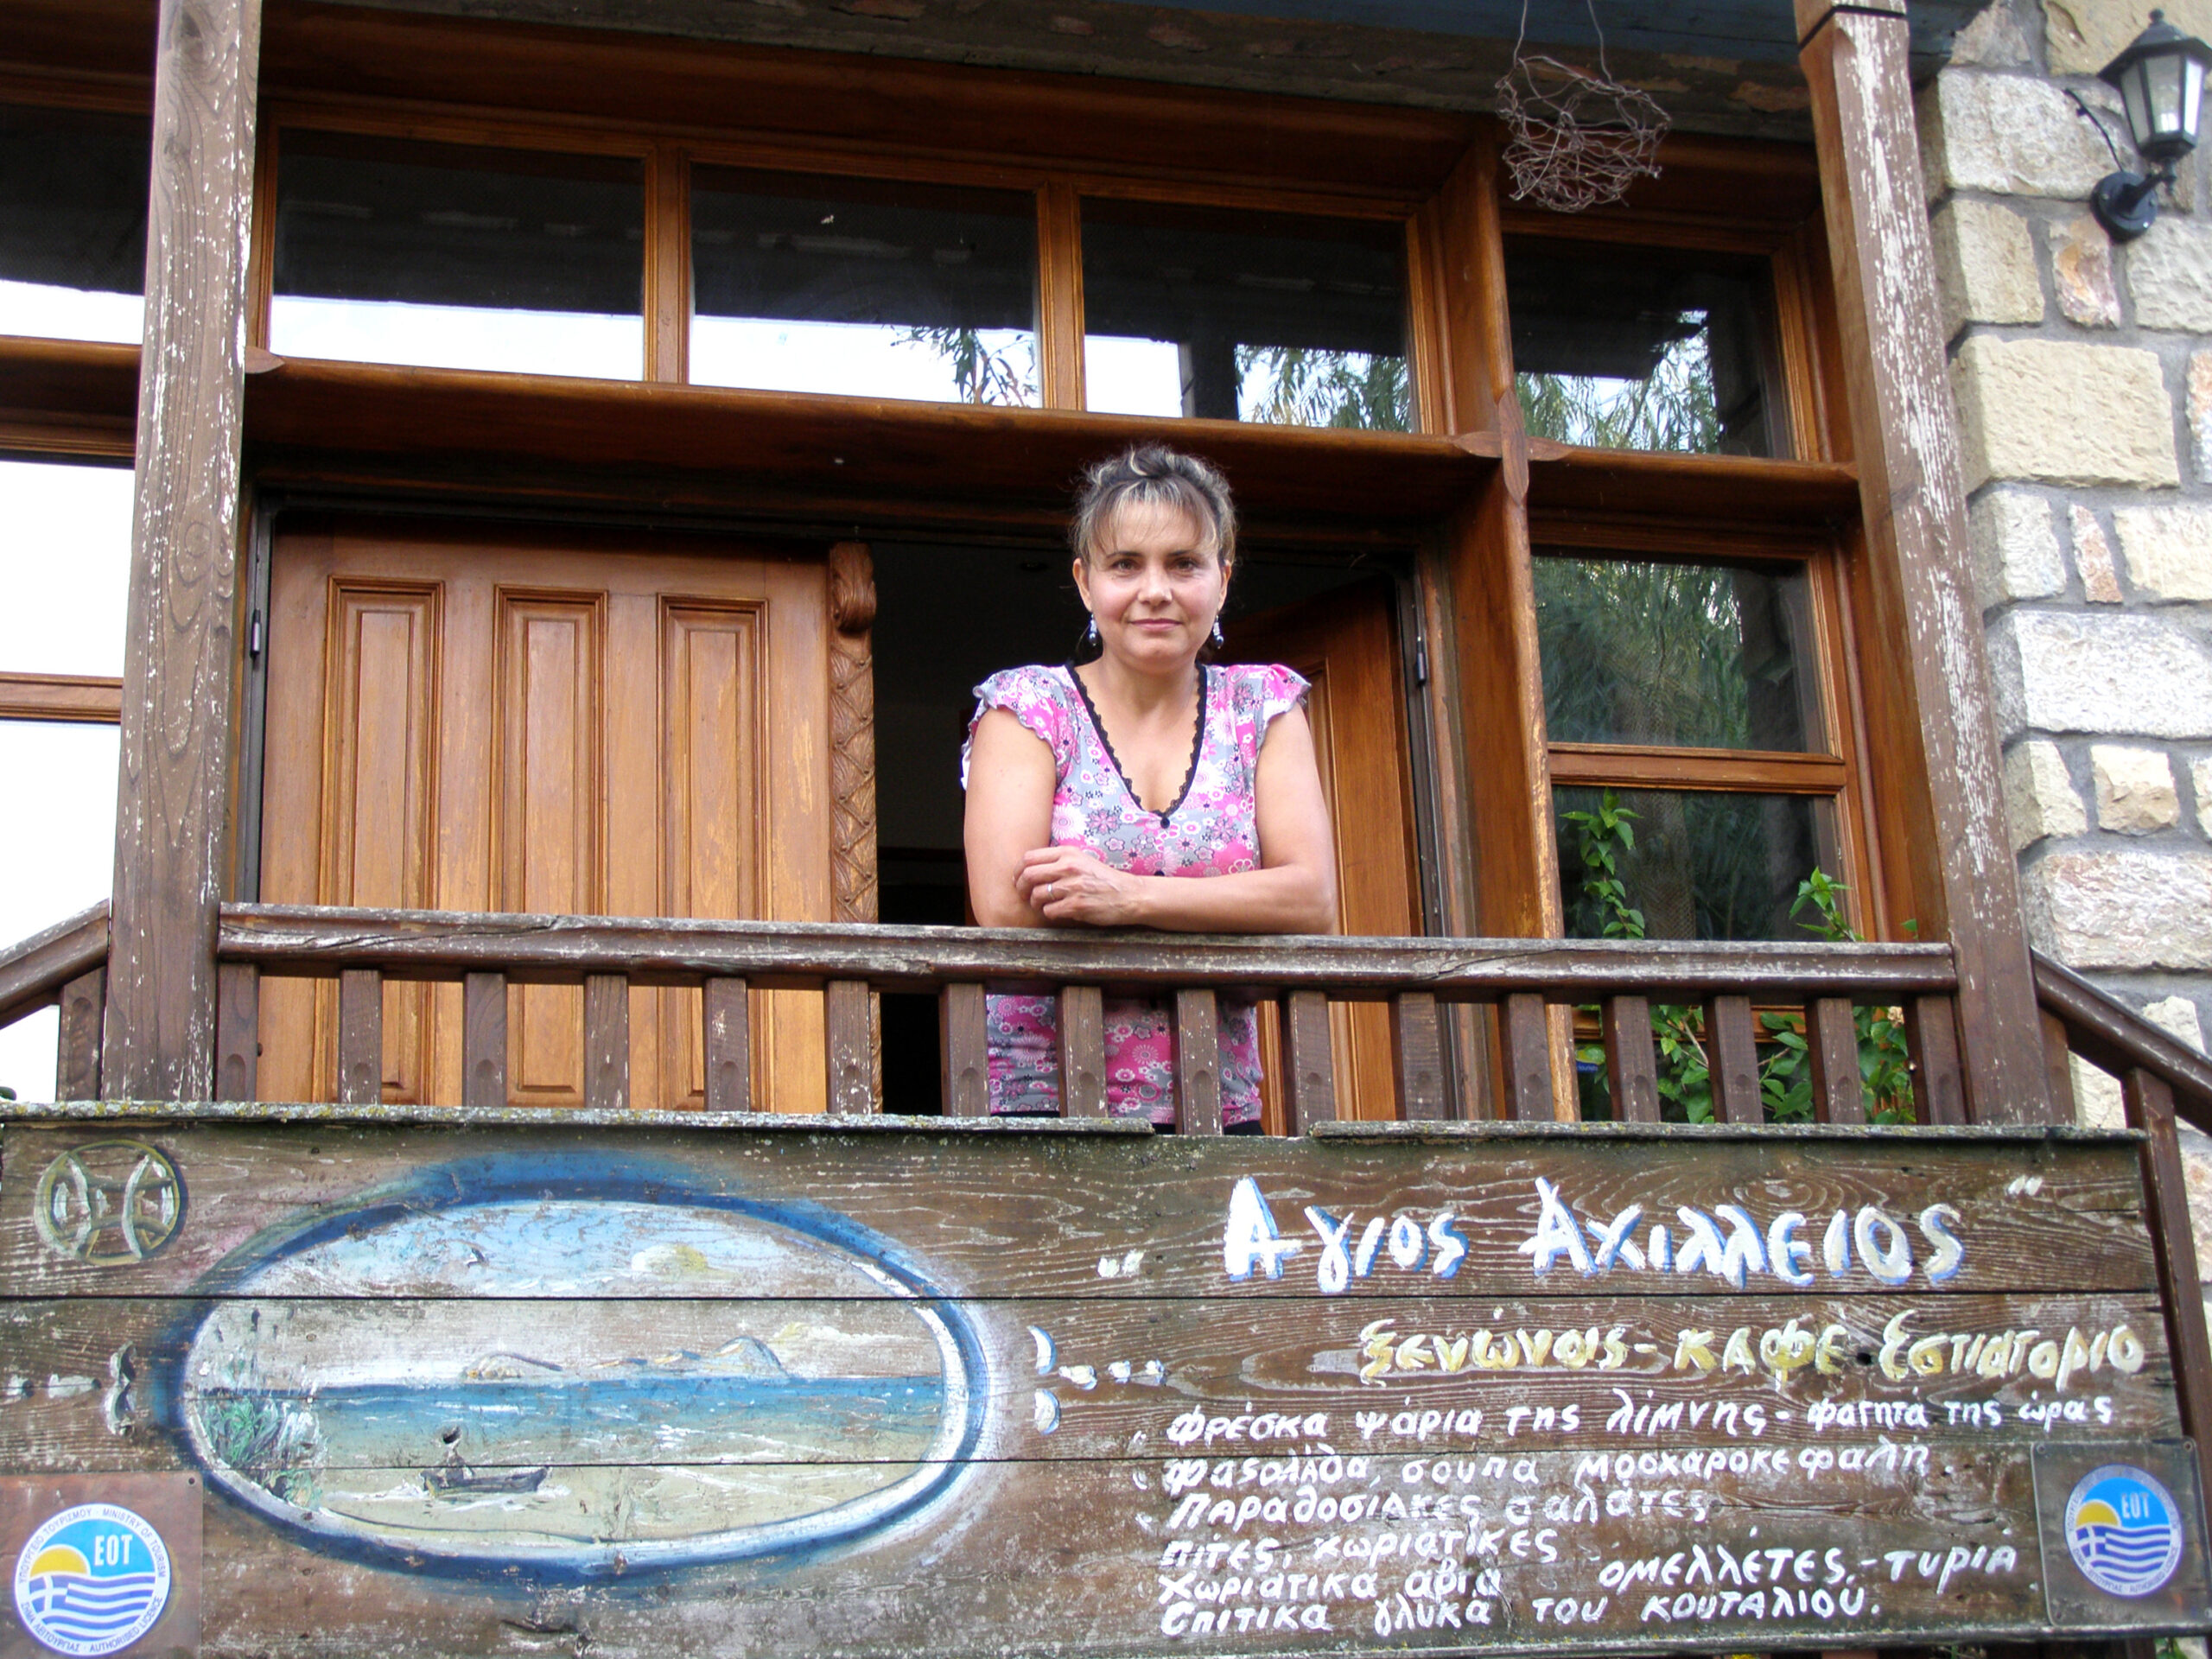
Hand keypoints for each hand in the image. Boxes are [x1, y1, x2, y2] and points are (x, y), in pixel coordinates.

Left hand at [1014, 846, 1143, 926]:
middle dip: (1021, 888)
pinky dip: (1050, 914)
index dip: (1018, 870)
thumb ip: (1059, 861)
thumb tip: (1028, 869)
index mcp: (1068, 853)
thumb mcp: (1082, 861)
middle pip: (1028, 875)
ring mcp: (1073, 887)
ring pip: (1037, 895)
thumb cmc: (1103, 879)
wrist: (1129, 895)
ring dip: (1036, 903)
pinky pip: (1049, 911)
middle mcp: (1069, 867)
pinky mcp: (1076, 905)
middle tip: (1024, 895)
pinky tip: (1058, 912)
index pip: (1029, 858)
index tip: (1018, 879)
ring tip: (1043, 905)